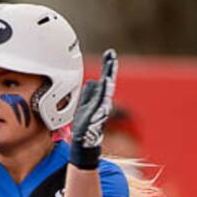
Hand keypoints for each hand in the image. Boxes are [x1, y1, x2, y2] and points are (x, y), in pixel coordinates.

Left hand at [69, 49, 117, 169]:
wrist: (84, 142)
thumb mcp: (84, 105)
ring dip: (108, 74)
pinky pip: (101, 99)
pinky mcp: (96, 113)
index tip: (110, 54)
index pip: (104, 78)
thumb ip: (89, 94)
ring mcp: (100, 107)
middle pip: (107, 80)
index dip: (107, 67)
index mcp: (99, 97)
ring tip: (109, 61)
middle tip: (111, 54)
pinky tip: (105, 80)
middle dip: (109, 67)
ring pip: (105, 88)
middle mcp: (102, 101)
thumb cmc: (84, 126)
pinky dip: (103, 89)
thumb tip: (91, 81)